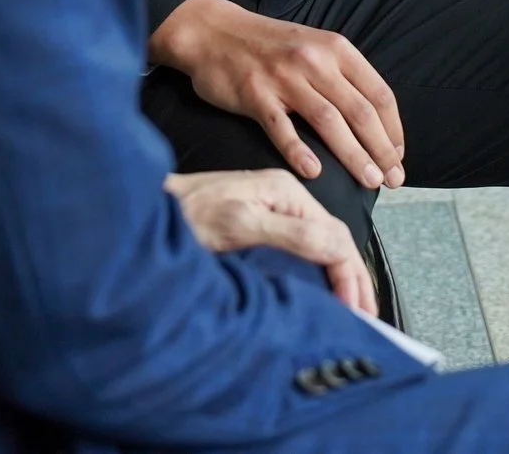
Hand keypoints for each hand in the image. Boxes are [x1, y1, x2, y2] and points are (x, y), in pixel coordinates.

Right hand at [150, 0, 405, 190]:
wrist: (215, 31)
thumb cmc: (269, 46)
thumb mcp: (315, 47)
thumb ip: (342, 77)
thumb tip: (373, 121)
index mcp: (338, 50)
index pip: (379, 93)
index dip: (393, 129)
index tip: (397, 156)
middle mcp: (316, 61)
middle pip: (360, 111)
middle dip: (381, 149)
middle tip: (392, 179)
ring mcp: (285, 78)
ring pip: (329, 121)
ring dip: (353, 155)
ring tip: (368, 181)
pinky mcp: (254, 94)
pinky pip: (280, 127)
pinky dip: (298, 151)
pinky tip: (314, 173)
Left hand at [165, 169, 376, 316]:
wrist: (141, 212)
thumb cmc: (182, 216)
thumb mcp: (239, 225)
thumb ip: (291, 234)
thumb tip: (338, 247)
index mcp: (286, 192)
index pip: (336, 235)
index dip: (350, 274)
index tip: (355, 310)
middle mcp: (284, 199)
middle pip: (333, 240)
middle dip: (353, 279)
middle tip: (367, 317)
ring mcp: (271, 212)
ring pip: (320, 246)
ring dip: (340, 277)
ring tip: (354, 308)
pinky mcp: (257, 228)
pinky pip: (302, 250)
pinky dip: (320, 272)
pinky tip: (323, 290)